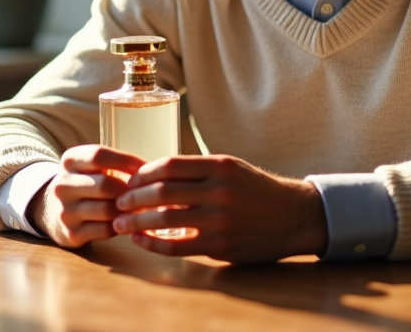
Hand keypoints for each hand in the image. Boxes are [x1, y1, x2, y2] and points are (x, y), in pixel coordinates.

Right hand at [30, 145, 144, 248]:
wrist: (53, 210)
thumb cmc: (86, 183)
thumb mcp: (91, 166)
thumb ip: (115, 164)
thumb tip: (150, 170)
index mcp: (69, 161)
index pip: (99, 156)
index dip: (126, 161)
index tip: (145, 167)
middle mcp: (62, 185)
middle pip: (105, 185)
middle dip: (129, 190)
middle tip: (145, 193)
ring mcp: (65, 211)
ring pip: (107, 210)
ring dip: (127, 210)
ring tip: (138, 207)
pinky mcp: (71, 233)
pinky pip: (106, 229)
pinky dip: (120, 225)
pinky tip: (125, 220)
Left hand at [111, 155, 327, 262]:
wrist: (293, 216)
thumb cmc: (255, 189)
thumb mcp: (231, 167)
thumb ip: (197, 169)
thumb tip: (154, 174)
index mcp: (219, 166)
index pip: (169, 165)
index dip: (143, 173)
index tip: (130, 179)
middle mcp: (219, 190)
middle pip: (162, 192)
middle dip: (133, 198)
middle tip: (118, 202)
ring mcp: (220, 220)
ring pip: (165, 219)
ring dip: (136, 222)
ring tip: (121, 224)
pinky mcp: (221, 245)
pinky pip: (178, 246)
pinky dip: (154, 244)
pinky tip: (142, 241)